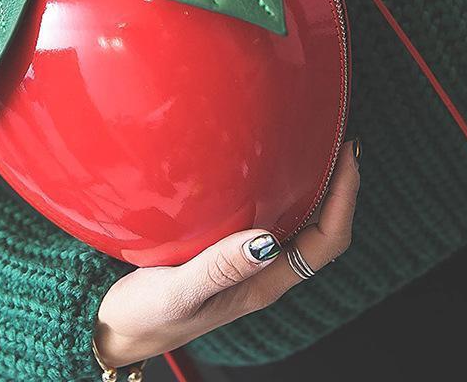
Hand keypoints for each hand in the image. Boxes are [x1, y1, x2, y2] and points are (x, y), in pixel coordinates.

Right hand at [94, 139, 360, 366]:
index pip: (326, 240)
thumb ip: (218, 268)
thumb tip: (266, 240)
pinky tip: (265, 164)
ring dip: (314, 186)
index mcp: (264, 283)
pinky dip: (281, 188)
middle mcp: (265, 271)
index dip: (345, 198)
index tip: (346, 154)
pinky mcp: (228, 251)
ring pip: (299, 221)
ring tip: (314, 144)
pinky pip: (270, 217)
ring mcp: (249, 262)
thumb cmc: (147, 316)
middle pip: (322, 229)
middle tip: (339, 138)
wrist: (119, 329)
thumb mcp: (179, 292)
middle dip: (339, 185)